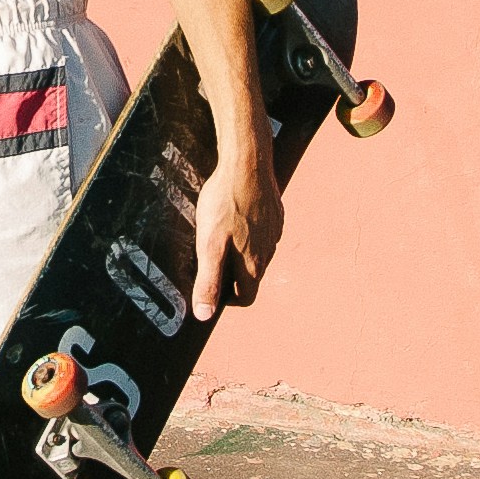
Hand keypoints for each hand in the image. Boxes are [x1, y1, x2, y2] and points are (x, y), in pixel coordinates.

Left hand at [191, 126, 284, 321]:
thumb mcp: (209, 245)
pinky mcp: (275, 214)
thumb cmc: (225, 203)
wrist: (247, 163)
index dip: (226, 297)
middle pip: (251, 276)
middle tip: (208, 255)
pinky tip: (234, 215)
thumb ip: (208, 281)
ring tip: (219, 234)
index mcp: (253, 264)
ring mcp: (275, 232)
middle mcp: (269, 252)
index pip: (245, 297)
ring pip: (257, 254)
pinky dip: (248, 232)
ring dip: (240, 252)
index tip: (210, 284)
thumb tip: (204, 314)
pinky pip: (262, 233)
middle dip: (231, 274)